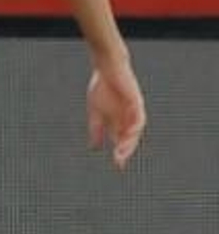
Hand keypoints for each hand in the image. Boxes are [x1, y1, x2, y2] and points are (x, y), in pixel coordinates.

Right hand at [87, 55, 145, 169]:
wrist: (107, 67)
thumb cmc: (102, 87)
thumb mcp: (95, 111)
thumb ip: (96, 129)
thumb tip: (93, 147)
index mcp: (119, 121)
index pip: (121, 141)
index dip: (120, 153)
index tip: (117, 166)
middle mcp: (128, 119)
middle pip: (129, 138)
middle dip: (125, 150)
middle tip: (119, 161)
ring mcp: (134, 111)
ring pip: (135, 131)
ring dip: (129, 141)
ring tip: (122, 150)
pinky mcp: (137, 103)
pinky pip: (139, 118)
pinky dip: (134, 127)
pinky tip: (128, 133)